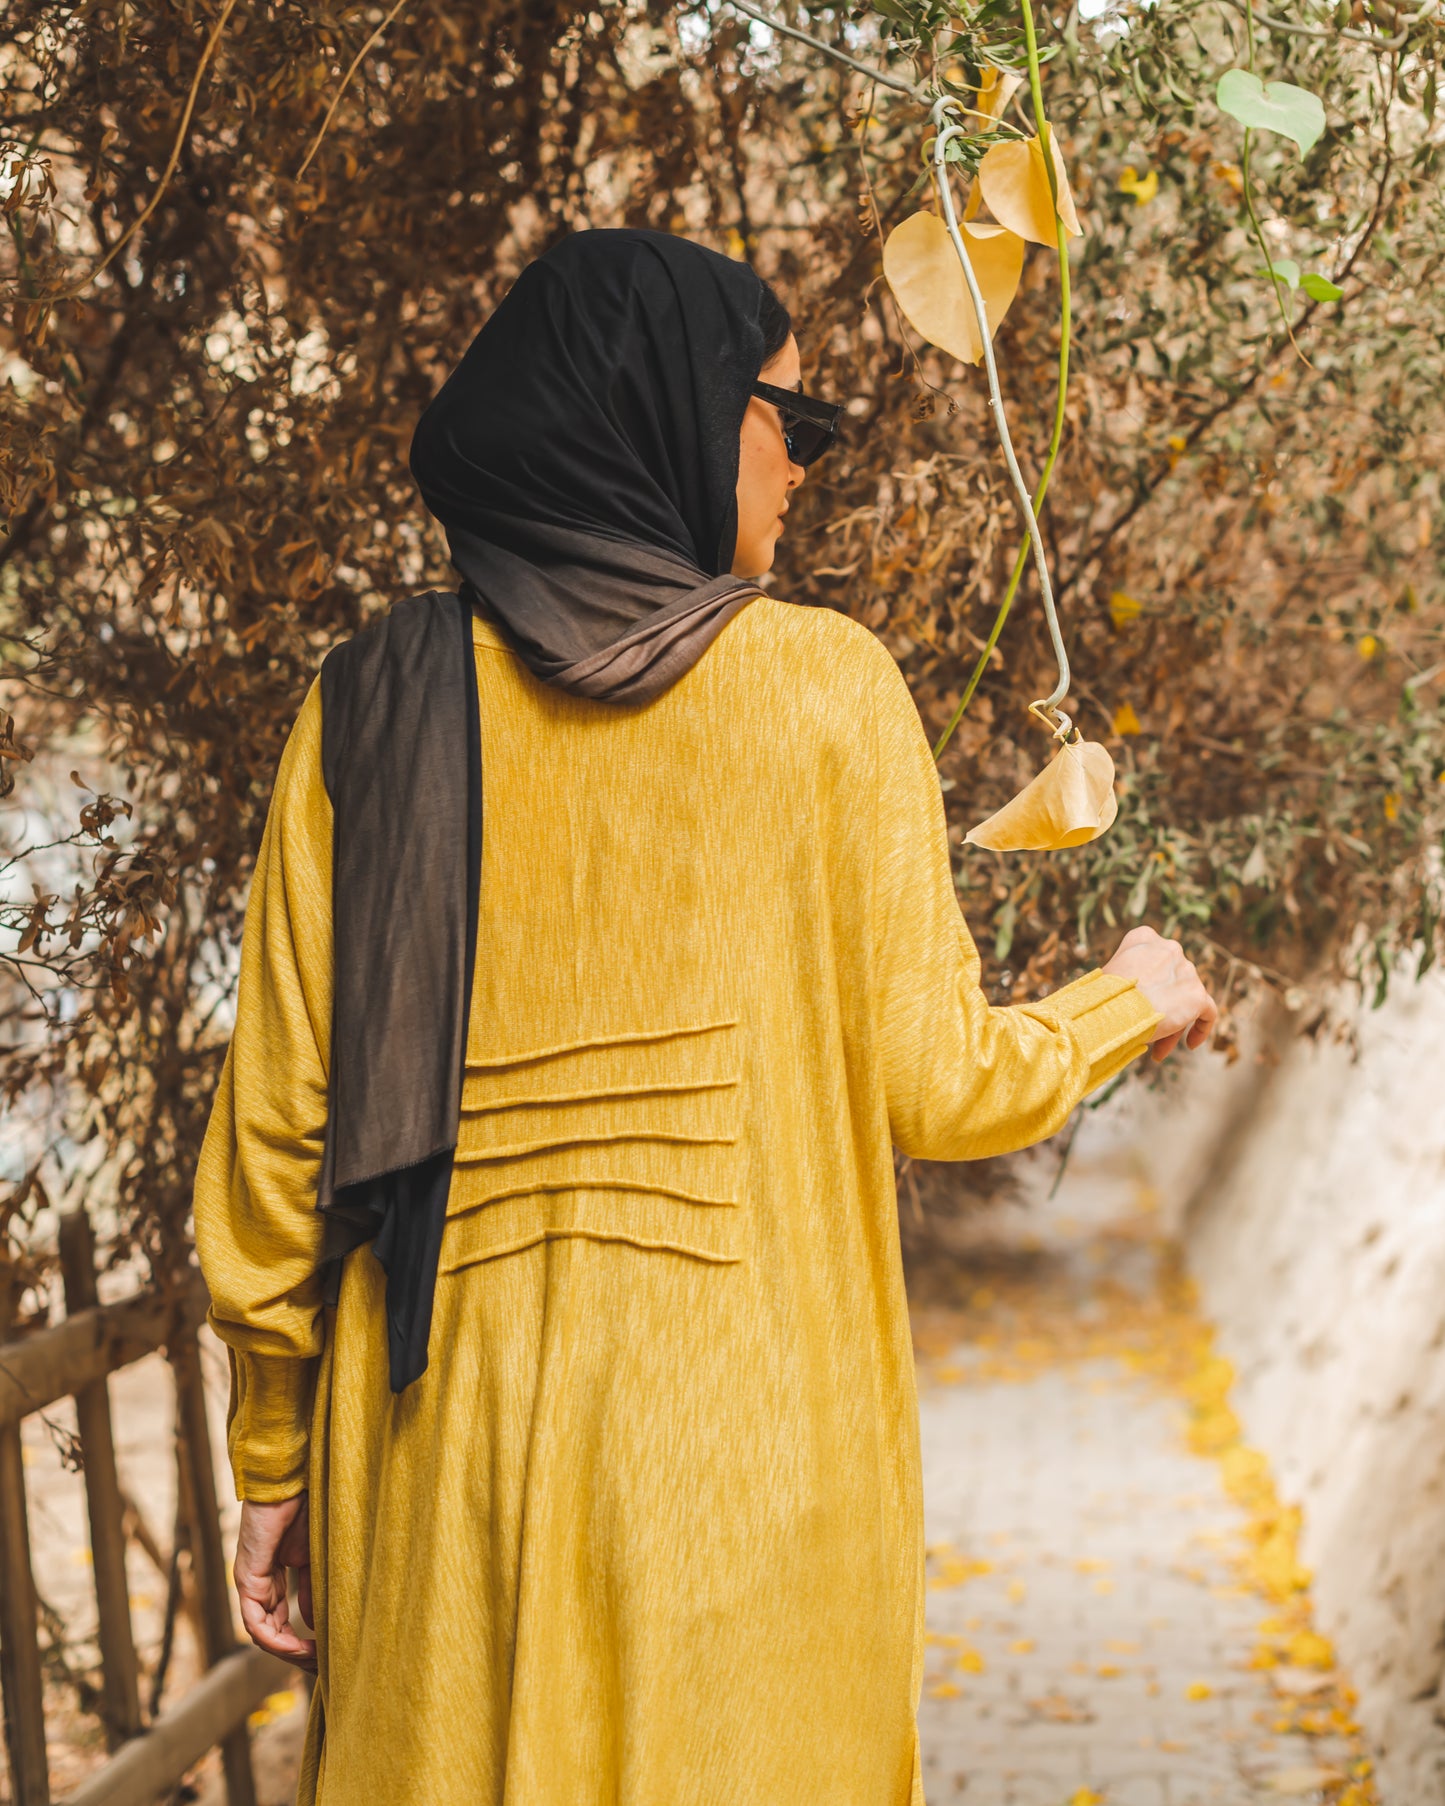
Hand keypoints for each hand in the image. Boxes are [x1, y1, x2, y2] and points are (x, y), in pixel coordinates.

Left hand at [234, 1492, 316, 1671]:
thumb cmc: (307, 1507)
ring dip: (285, 1650)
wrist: (292, 1478)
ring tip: (311, 1659)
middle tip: (319, 1666)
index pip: (283, 1618)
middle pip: (272, 1630)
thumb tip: (315, 1625)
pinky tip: (295, 1646)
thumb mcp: (316, 1557)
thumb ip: (312, 1589)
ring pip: (261, 1630)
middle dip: (294, 1652)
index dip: (301, 1640)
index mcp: (275, 1574)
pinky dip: (273, 1637)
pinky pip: (254, 1619)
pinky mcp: (246, 1576)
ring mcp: (250, 1580)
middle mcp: (259, 1581)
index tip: (324, 1653)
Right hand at [1102, 925, 1217, 1063]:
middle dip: (1161, 1006)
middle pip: (1171, 981)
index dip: (1148, 983)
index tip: (1138, 1002)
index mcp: (1144, 938)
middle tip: (1146, 1028)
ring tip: (1158, 1049)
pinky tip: (1189, 1044)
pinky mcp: (1197, 994)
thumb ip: (1127, 974)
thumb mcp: (1109, 974)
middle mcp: (1170, 948)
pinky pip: (1207, 1012)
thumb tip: (1134, 995)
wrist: (1113, 1007)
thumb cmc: (1102, 996)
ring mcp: (1187, 970)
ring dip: (1173, 1023)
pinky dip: (1201, 1027)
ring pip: (1186, 999)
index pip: (1154, 959)